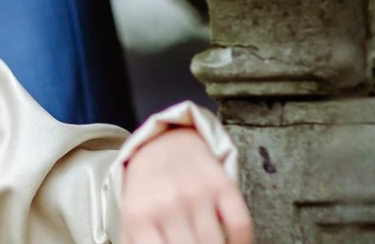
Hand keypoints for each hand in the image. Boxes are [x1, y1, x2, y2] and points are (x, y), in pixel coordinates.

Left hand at [122, 129, 252, 243]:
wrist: (163, 141)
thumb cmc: (148, 186)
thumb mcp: (133, 214)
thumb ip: (138, 242)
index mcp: (139, 215)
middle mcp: (167, 203)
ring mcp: (195, 192)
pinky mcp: (221, 183)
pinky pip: (240, 225)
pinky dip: (241, 241)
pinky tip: (233, 242)